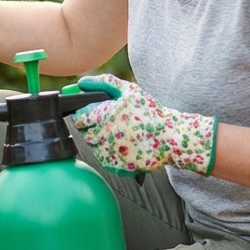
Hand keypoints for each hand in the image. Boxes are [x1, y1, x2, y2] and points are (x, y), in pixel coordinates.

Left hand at [71, 74, 215, 175]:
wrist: (171, 138)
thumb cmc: (151, 112)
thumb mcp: (129, 90)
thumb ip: (104, 83)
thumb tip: (81, 83)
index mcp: (103, 115)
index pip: (78, 118)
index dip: (84, 117)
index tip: (92, 116)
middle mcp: (103, 135)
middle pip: (86, 135)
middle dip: (95, 130)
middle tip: (112, 126)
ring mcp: (109, 152)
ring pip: (95, 148)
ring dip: (103, 143)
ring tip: (122, 136)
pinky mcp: (117, 166)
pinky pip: (105, 161)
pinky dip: (111, 155)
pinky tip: (126, 147)